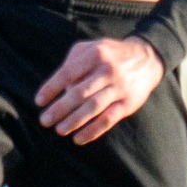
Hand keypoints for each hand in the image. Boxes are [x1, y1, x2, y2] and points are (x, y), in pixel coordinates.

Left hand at [34, 37, 163, 144]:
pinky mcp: (128, 104)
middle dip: (59, 109)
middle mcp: (108, 70)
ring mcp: (119, 88)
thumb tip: (60, 87)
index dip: (51, 88)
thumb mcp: (92, 47)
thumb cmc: (110, 55)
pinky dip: (92, 131)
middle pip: (79, 93)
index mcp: (96, 54)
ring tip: (59, 130)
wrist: (147, 59)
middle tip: (45, 120)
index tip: (39, 101)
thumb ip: (73, 62)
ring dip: (73, 121)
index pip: (68, 73)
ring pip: (93, 108)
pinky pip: (108, 120)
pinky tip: (78, 138)